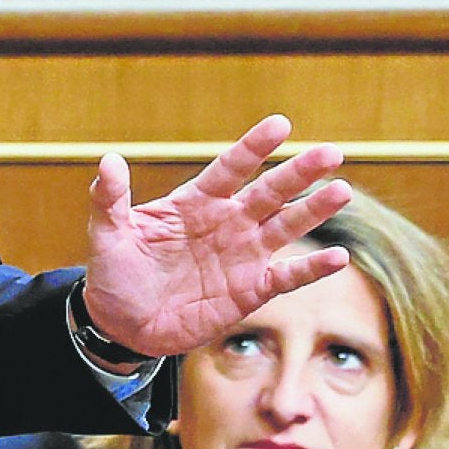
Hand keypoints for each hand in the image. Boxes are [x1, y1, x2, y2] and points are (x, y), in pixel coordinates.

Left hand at [82, 115, 350, 357]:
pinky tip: (339, 257)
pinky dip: (312, 268)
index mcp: (194, 202)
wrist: (123, 324)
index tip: (280, 124)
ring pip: (285, 226)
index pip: (229, 168)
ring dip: (313, 211)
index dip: (253, 147)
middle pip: (268, 192)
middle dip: (298, 172)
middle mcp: (226, 222)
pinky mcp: (250, 290)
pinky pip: (287, 276)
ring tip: (342, 190)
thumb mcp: (107, 234)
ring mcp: (242, 255)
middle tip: (330, 151)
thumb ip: (110, 198)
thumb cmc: (115, 273)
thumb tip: (109, 159)